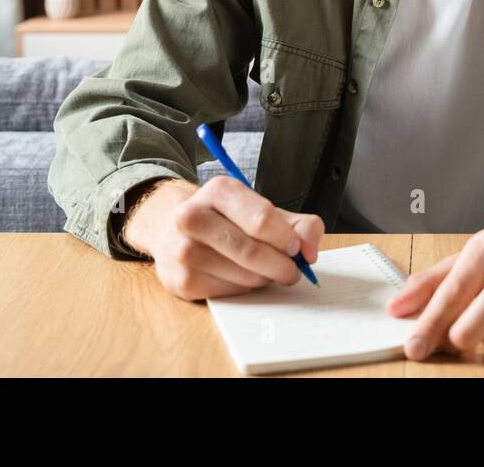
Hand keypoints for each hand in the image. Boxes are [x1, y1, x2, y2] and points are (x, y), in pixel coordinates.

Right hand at [123, 178, 323, 301]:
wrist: (172, 229)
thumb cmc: (228, 220)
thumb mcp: (263, 210)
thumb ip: (300, 225)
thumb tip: (310, 252)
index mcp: (218, 190)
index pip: (262, 219)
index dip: (287, 239)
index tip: (296, 248)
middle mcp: (193, 217)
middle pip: (252, 251)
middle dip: (282, 266)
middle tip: (292, 271)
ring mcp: (183, 250)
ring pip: (244, 276)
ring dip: (265, 278)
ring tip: (266, 270)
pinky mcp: (181, 280)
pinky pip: (230, 292)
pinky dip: (245, 288)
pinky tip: (240, 276)